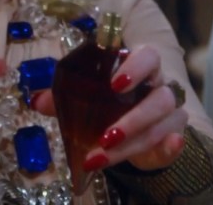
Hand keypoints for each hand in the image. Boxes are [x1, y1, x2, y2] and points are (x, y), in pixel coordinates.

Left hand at [32, 44, 187, 171]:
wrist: (131, 121)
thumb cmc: (109, 99)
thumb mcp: (87, 94)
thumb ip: (66, 95)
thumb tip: (37, 101)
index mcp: (142, 66)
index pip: (148, 57)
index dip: (136, 68)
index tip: (114, 83)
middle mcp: (161, 86)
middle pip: (160, 97)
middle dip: (133, 119)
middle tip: (105, 136)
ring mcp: (171, 112)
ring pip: (162, 124)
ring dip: (133, 142)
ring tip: (102, 156)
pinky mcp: (172, 135)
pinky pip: (175, 141)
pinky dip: (171, 147)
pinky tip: (169, 147)